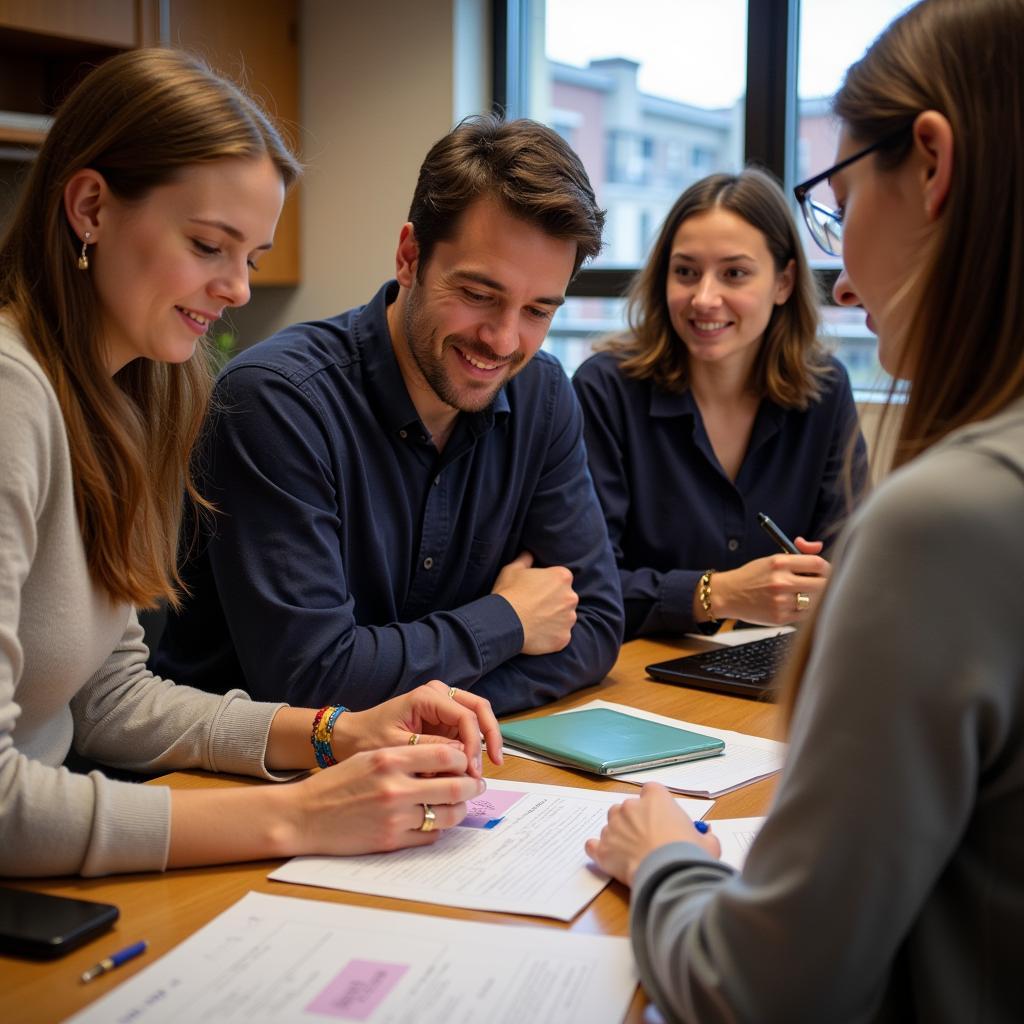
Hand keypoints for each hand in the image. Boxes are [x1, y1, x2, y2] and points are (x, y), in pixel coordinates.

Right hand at [291, 743, 486, 854]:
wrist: (303, 816)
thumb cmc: (336, 783)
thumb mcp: (369, 757)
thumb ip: (406, 757)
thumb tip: (448, 758)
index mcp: (389, 759)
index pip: (445, 753)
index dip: (463, 758)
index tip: (466, 761)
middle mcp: (395, 787)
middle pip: (454, 786)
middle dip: (472, 786)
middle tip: (476, 785)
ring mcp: (394, 817)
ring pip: (447, 815)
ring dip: (459, 809)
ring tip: (459, 804)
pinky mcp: (390, 842)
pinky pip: (429, 836)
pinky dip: (437, 828)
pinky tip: (432, 820)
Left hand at [332, 680, 502, 775]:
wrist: (351, 736)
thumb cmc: (369, 738)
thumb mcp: (398, 746)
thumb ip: (431, 749)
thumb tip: (463, 757)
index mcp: (427, 696)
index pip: (465, 715)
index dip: (474, 743)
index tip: (471, 769)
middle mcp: (439, 695)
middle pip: (479, 708)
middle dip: (490, 736)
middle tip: (495, 763)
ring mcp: (443, 705)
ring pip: (477, 718)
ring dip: (483, 742)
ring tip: (479, 771)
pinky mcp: (443, 719)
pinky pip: (466, 729)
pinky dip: (472, 747)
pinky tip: (469, 768)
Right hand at [491, 550, 578, 654]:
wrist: (503, 623)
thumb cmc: (508, 593)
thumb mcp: (513, 569)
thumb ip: (525, 559)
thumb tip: (529, 553)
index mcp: (562, 577)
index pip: (560, 579)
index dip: (547, 585)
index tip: (535, 591)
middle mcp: (571, 597)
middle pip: (565, 598)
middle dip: (554, 602)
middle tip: (534, 607)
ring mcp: (569, 619)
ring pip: (564, 618)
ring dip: (554, 619)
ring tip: (534, 621)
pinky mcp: (564, 638)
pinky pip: (560, 636)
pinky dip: (551, 635)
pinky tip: (536, 633)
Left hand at [585, 784, 720, 885]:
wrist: (669, 875)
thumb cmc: (689, 854)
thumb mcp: (707, 843)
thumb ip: (704, 837)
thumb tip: (706, 838)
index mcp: (655, 798)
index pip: (651, 791)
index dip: (656, 805)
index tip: (662, 819)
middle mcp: (630, 807)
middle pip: (628, 807)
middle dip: (635, 821)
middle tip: (648, 840)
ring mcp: (613, 827)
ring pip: (611, 825)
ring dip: (619, 835)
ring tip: (632, 854)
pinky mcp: (602, 849)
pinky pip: (593, 845)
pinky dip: (599, 849)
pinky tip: (605, 855)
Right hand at [709, 538, 829, 624]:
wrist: (728, 595)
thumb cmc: (752, 576)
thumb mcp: (772, 559)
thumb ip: (798, 553)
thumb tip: (819, 546)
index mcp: (779, 562)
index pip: (817, 563)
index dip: (826, 567)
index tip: (825, 571)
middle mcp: (781, 582)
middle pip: (823, 584)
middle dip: (825, 584)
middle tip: (820, 584)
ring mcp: (781, 601)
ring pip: (815, 601)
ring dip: (813, 598)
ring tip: (803, 594)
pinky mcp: (780, 618)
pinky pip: (804, 615)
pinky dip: (803, 610)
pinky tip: (792, 605)